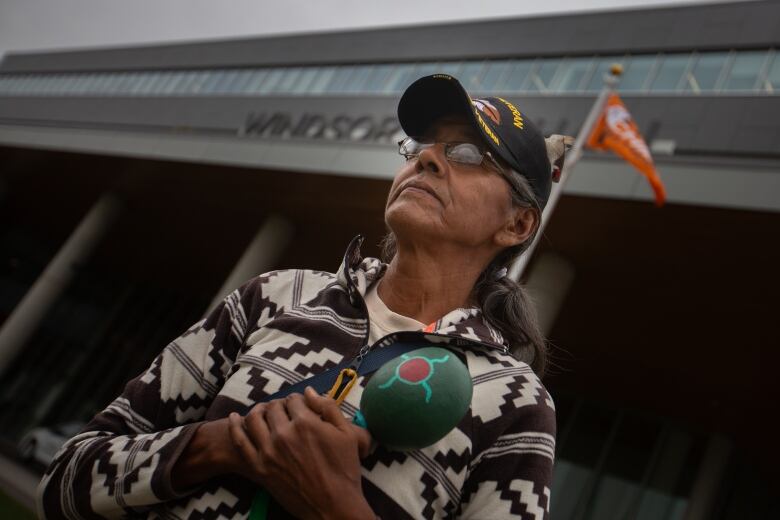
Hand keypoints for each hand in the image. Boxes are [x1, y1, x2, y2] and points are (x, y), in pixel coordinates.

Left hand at [228, 387, 373, 519]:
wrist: (333, 506)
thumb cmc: (344, 470)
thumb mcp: (347, 434)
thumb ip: (329, 407)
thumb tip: (309, 391)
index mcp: (306, 422)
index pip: (294, 399)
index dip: (297, 400)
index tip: (300, 406)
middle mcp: (284, 433)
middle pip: (273, 407)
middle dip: (279, 405)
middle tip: (284, 412)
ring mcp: (269, 451)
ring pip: (254, 418)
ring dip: (258, 410)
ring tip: (264, 412)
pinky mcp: (259, 468)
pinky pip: (240, 442)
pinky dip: (234, 427)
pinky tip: (234, 418)